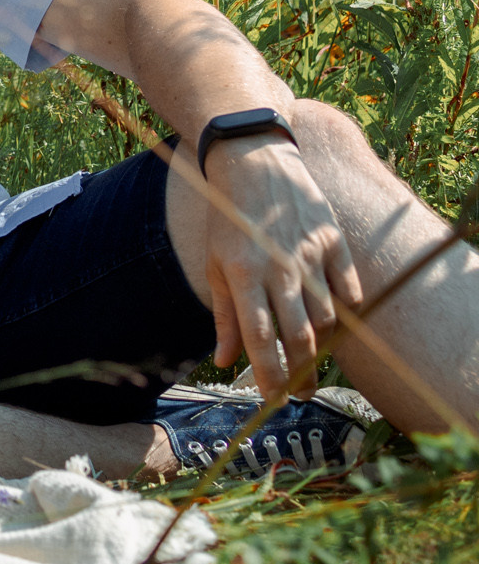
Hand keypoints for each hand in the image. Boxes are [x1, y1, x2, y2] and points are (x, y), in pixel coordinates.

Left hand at [202, 137, 363, 400]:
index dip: (270, 375)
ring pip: (328, 318)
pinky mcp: (334, 241)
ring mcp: (311, 255)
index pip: (260, 339)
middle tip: (301, 393)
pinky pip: (349, 290)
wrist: (254, 163)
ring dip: (323, 346)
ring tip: (313, 362)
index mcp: (243, 275)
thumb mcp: (214, 265)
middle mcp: (280, 268)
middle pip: (300, 337)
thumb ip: (224, 316)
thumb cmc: (229, 220)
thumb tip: (224, 362)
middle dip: (302, 373)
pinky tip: (335, 323)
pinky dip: (345, 311)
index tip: (274, 400)